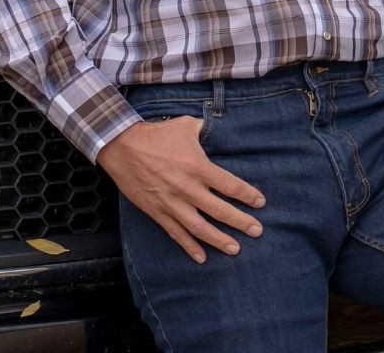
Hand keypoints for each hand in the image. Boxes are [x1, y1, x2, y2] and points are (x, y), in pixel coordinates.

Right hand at [96, 115, 265, 263]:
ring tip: (235, 249)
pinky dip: (189, 246)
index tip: (260, 203)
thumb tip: (220, 130)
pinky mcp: (158, 212)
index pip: (230, 185)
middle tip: (257, 231)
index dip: (248, 195)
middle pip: (220, 210)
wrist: (123, 147)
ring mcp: (172, 203)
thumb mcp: (185, 125)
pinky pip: (176, 233)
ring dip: (219, 240)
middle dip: (241, 222)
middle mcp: (187, 188)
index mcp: (197, 166)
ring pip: (200, 228)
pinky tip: (202, 257)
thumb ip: (205, 131)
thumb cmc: (157, 134)